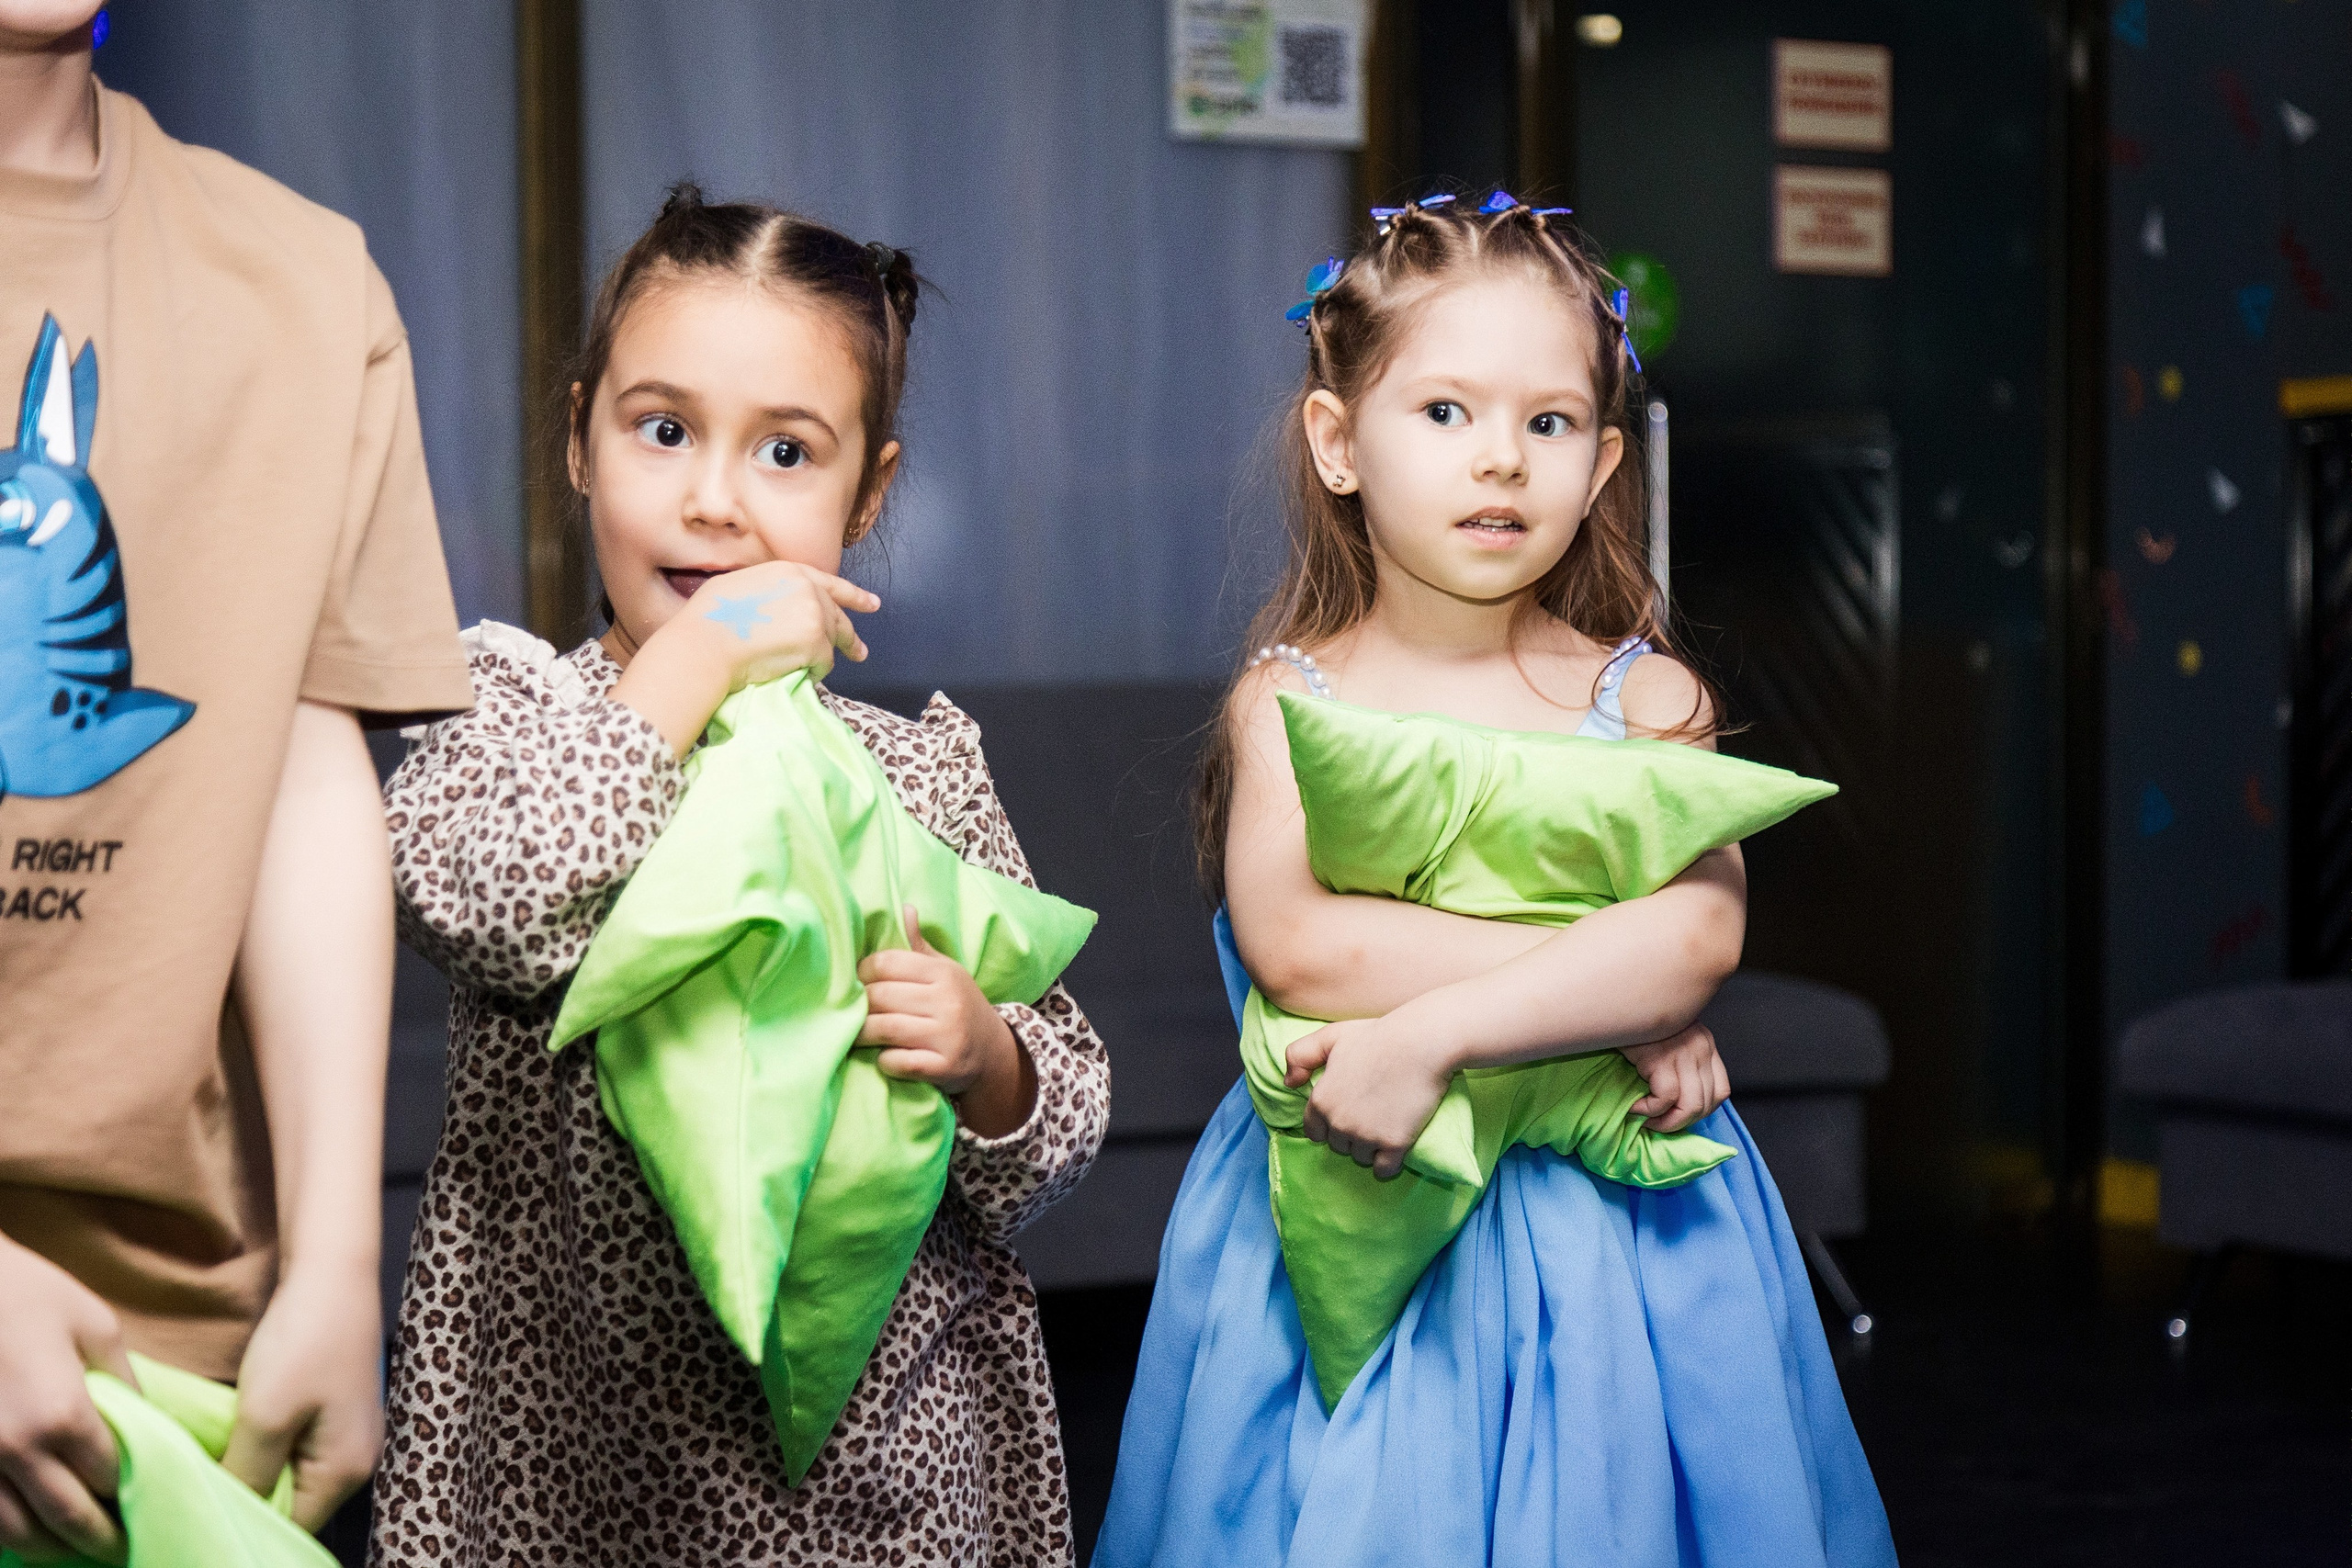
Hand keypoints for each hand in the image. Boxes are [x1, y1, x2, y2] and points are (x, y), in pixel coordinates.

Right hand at [0, 1238, 131, 1565]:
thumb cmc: (30, 1294)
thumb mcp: (96, 1327)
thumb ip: (124, 1383)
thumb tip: (144, 1424)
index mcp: (63, 1416)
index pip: (111, 1479)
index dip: (132, 1497)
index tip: (151, 1508)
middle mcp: (16, 1451)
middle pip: (67, 1521)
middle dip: (101, 1543)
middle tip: (126, 1551)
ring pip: (17, 1536)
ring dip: (54, 1552)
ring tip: (80, 1552)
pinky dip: (9, 1536)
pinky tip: (31, 1534)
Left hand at [221, 1262, 383, 1530]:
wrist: (333, 1271)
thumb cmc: (304, 1341)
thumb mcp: (264, 1415)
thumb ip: (246, 1476)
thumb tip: (223, 1514)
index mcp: (347, 1472)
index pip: (288, 1527)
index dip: (242, 1523)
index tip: (196, 1508)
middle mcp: (357, 1461)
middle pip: (291, 1504)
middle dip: (246, 1496)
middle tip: (197, 1482)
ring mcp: (349, 1434)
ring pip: (289, 1475)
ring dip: (252, 1470)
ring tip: (211, 1458)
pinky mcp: (336, 1410)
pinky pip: (295, 1449)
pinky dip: (264, 1447)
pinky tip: (237, 1432)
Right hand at [615, 560, 878, 756]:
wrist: (706, 643)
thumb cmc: (710, 618)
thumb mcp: (740, 586)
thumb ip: (769, 590)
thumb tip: (774, 604)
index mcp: (790, 571)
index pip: (831, 584)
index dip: (854, 595)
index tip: (872, 604)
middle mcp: (809, 589)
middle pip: (838, 616)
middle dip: (850, 636)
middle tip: (860, 652)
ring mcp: (815, 615)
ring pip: (831, 642)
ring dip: (820, 657)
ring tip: (809, 668)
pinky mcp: (816, 643)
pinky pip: (823, 664)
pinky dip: (812, 672)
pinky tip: (794, 673)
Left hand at [858, 906, 1035, 1137]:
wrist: (994, 1051)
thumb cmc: (959, 1006)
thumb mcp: (945, 972)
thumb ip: (919, 947)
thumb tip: (904, 908)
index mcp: (943, 973)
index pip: (887, 963)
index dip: (862, 972)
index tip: (857, 982)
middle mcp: (947, 1001)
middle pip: (880, 997)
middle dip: (858, 1006)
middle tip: (849, 1011)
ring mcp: (947, 1036)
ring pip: (885, 1029)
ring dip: (863, 1034)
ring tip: (856, 1034)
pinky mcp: (944, 1067)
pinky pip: (899, 1062)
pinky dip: (884, 1061)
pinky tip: (883, 1057)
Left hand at [1284, 1015, 1455, 1180]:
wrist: (1421, 1043)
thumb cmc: (1378, 1036)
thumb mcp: (1331, 1036)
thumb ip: (1300, 1055)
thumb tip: (1289, 1083)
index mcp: (1322, 1100)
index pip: (1314, 1132)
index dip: (1328, 1126)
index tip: (1346, 1115)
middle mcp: (1339, 1122)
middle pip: (1339, 1146)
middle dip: (1351, 1136)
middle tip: (1371, 1115)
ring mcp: (1366, 1135)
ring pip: (1361, 1157)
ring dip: (1370, 1148)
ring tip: (1385, 1125)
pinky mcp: (1394, 1144)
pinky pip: (1384, 1170)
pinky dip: (1388, 1163)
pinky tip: (1395, 1146)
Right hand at [1619, 1021, 1729, 1131]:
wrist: (1614, 1000)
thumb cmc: (1635, 1023)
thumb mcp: (1668, 1038)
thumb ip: (1680, 1062)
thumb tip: (1675, 1101)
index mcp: (1705, 1044)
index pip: (1721, 1091)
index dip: (1702, 1111)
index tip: (1678, 1114)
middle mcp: (1701, 1048)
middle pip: (1706, 1104)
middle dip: (1681, 1122)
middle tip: (1657, 1123)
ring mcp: (1683, 1053)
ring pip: (1690, 1106)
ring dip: (1666, 1122)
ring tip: (1647, 1120)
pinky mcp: (1661, 1059)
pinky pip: (1665, 1099)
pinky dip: (1649, 1110)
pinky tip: (1634, 1106)